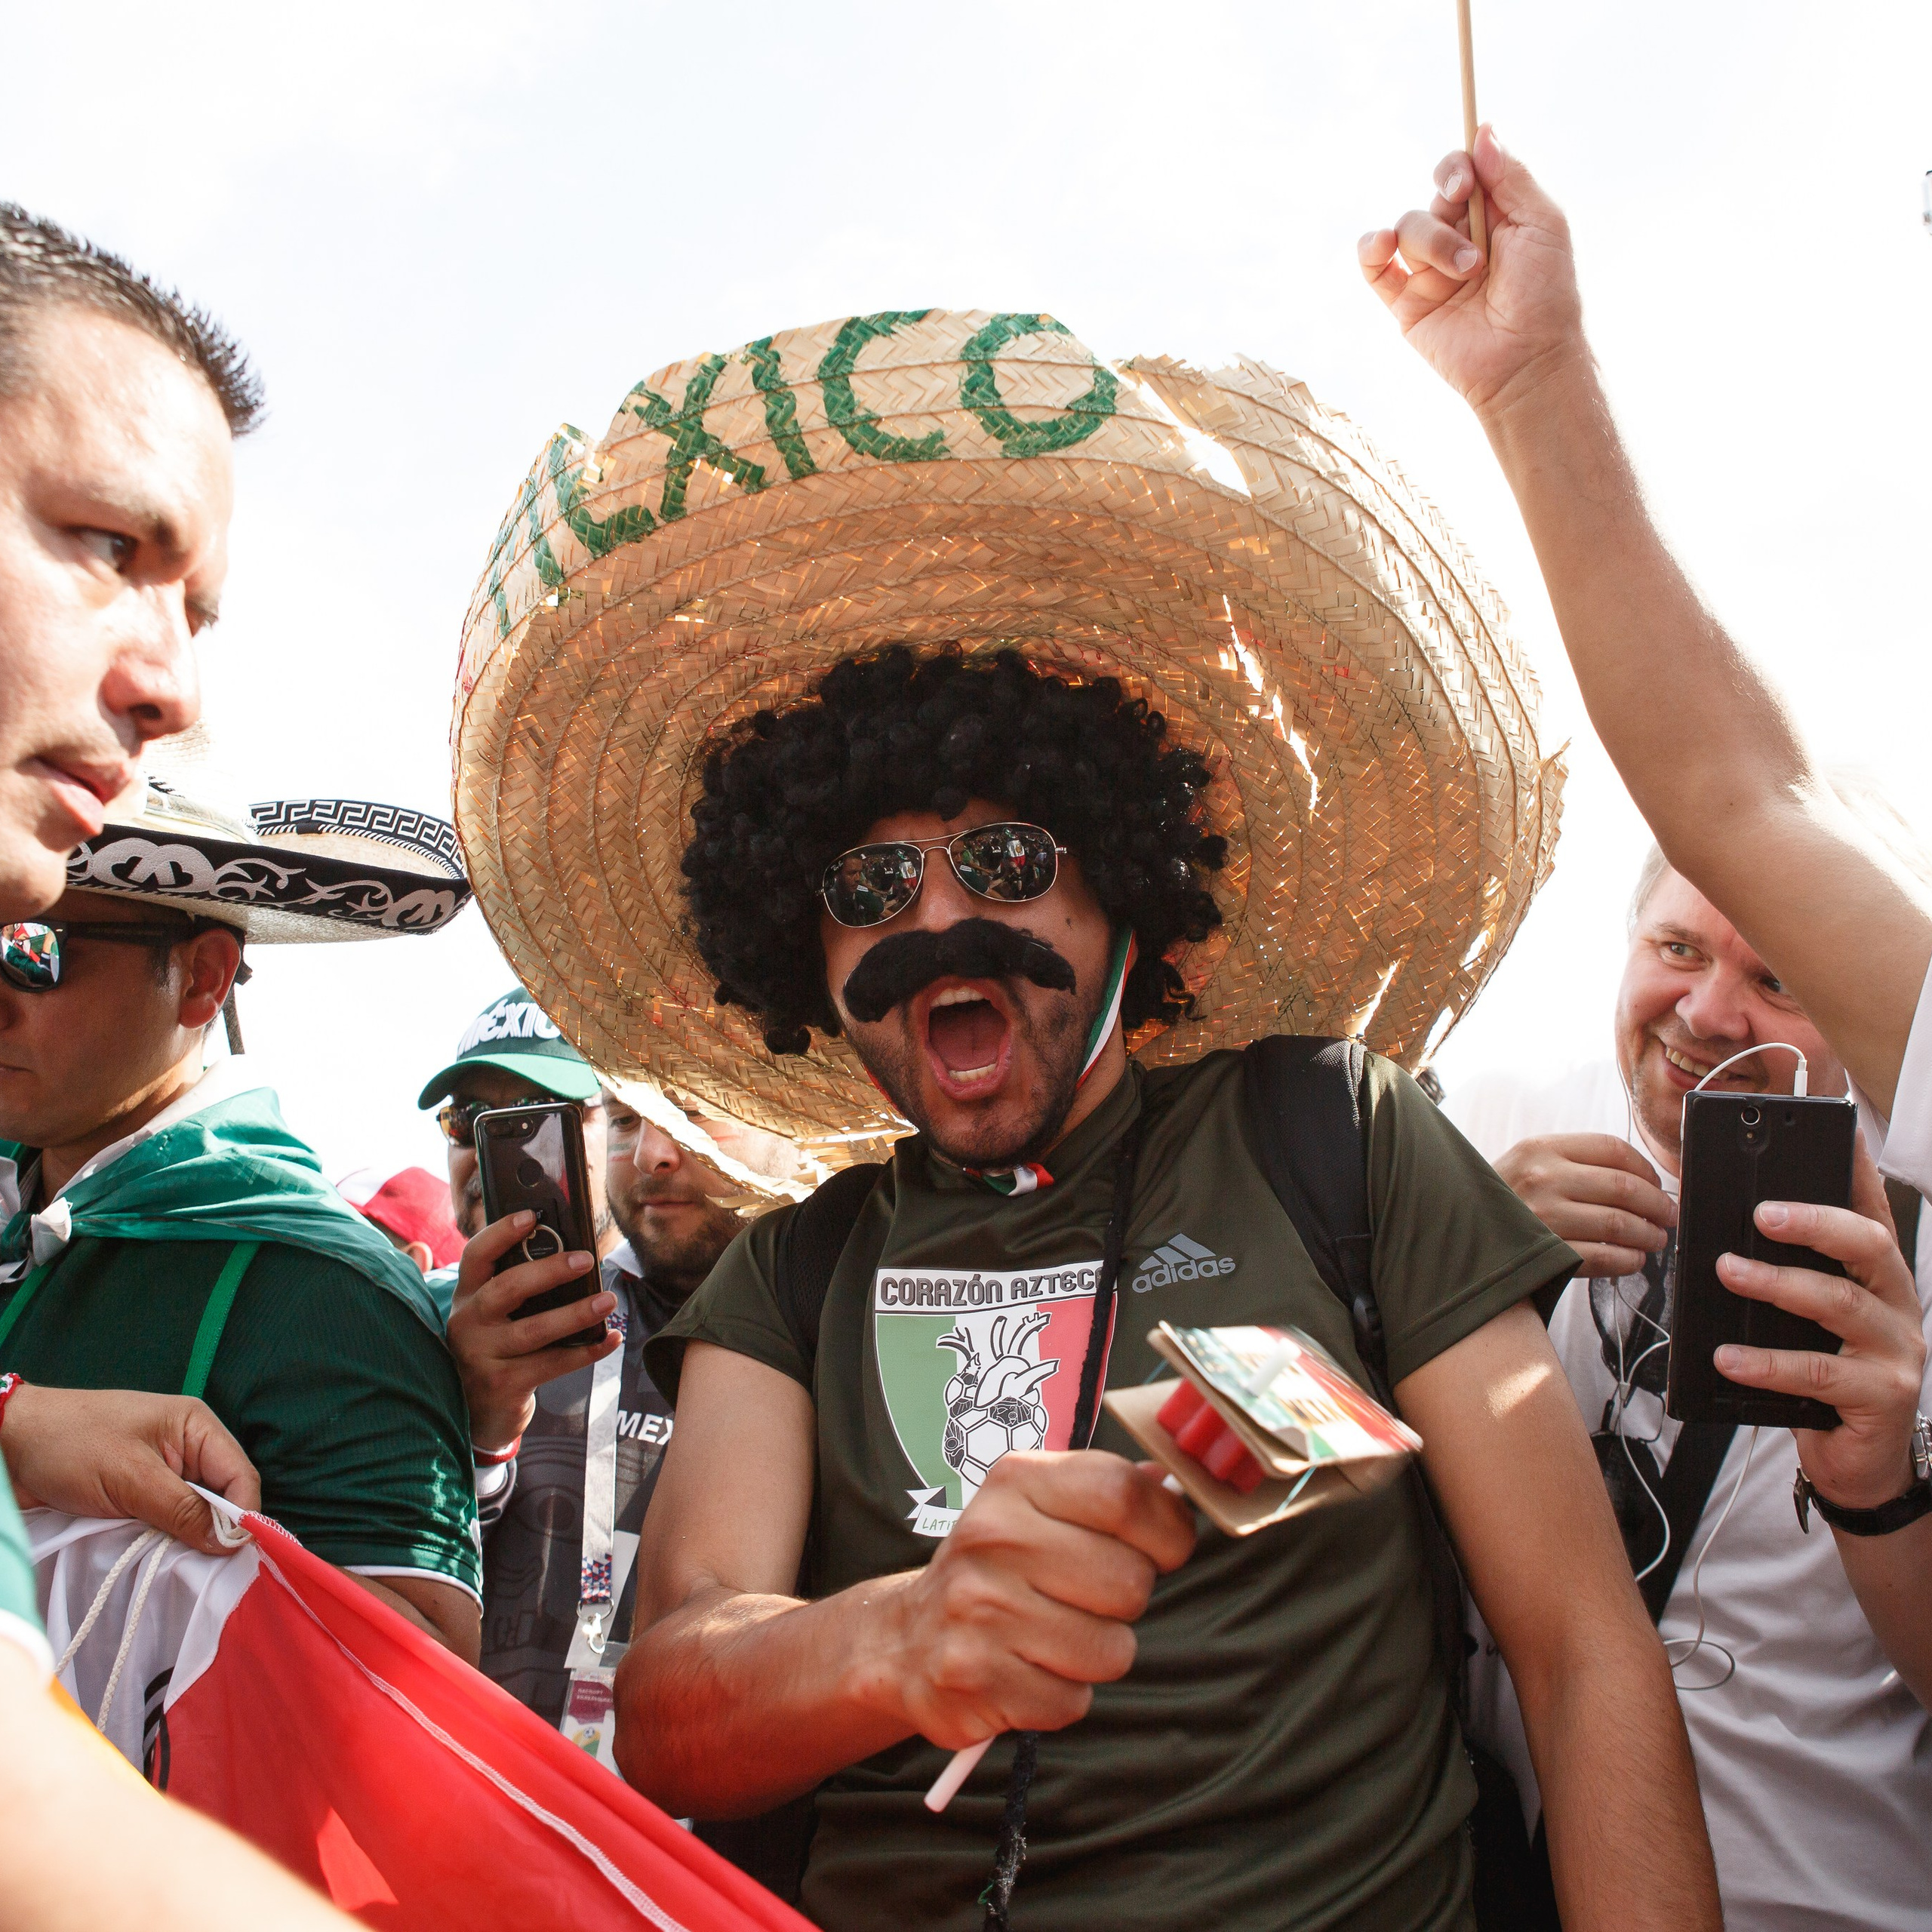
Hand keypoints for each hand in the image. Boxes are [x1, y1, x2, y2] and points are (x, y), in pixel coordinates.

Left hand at [0, 1385, 258, 1556]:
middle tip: (197, 1567)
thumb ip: (182, 1509)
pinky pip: (162, 1524)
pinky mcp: (136, 1496)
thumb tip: (231, 1543)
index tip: (230, 1557)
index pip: (240, 1477)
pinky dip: (157, 1542)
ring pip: (191, 1517)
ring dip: (180, 1541)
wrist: (6, 1444)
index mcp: (196, 1428)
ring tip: (168, 1564)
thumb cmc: (69, 1445)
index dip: (242, 1517)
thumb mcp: (129, 1477)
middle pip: (220, 1499)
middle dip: (211, 1532)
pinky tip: (148, 1558)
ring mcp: (160, 1475)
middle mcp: (186, 1451)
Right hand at [446, 1210, 618, 1452]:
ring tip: (608, 1300)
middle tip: (586, 1259)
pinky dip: (587, 1351)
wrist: (476, 1414)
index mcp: (466, 1296)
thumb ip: (515, 1290)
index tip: (531, 1216)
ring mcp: (482, 1356)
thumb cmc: (495, 1350)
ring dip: (577, 1313)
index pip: (476, 1255)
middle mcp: (467, 1323)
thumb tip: (569, 1256)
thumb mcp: (492, 1318)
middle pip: (507, 1288)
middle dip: (550, 1270)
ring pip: (534, 1330)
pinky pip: (552, 1364)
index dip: (501, 1233)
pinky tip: (610, 1339)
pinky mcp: (503, 1385)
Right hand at [870, 1450, 1194, 1749]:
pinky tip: (1028, 1670)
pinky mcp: (974, 1678)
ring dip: (1097, 1653)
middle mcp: (992, 1537)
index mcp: (1016, 1481)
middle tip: (1087, 1598)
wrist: (906, 1638)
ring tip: (1054, 1635)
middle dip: (1127, 1600)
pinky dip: (1062, 1695)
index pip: (1121, 1492)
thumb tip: (1172, 1483)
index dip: (1166, 1527)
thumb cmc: (997, 1568)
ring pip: (1110, 1650)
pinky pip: (1072, 1701)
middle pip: (1129, 1580)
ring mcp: (979, 1609)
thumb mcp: (1039, 1505)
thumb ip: (1107, 1491)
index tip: (1165, 1548)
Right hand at [1359, 127, 1586, 419]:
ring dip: (1432, 242)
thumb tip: (1484, 129)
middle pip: (1432, 197)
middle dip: (1448, 209)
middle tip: (1475, 243)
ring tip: (1465, 273)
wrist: (1528, 361)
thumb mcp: (1542, 222)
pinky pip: (1374, 265)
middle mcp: (1459, 240)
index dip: (1455, 166)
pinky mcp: (1406, 303)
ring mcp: (1430, 272)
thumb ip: (1512, 175)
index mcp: (1493, 217)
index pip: (1461, 172)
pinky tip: (1382, 247)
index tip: (1464, 180)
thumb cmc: (1547, 295)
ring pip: (1406, 228)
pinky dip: (1371, 249)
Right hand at [1492, 1133, 1674, 1277]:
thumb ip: (1574, 1162)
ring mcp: (1543, 1217)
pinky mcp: (1545, 1254)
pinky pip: (1604, 1258)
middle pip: (1624, 1187)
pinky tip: (1633, 1261)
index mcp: (1541, 1149)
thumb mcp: (1527, 1163)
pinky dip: (1628, 1261)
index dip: (1646, 1168)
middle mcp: (1542, 1178)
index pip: (1612, 1148)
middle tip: (1669, 1216)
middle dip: (1658, 1204)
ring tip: (1655, 1240)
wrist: (1457, 1234)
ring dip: (1648, 1235)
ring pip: (1619, 1223)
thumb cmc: (1503, 1199)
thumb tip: (1641, 1180)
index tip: (1658, 1184)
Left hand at [1715, 1144, 1927, 1510]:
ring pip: (1839, 1303)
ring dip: (1776, 1283)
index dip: (1855, 1167)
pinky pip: (1818, 1371)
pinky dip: (1767, 1361)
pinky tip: (1727, 1357)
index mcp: (1877, 1276)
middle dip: (1813, 1221)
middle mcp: (1897, 1303)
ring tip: (1725, 1272)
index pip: (1870, 1209)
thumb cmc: (1823, 1377)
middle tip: (1760, 1213)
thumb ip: (1785, 1277)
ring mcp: (1897, 1349)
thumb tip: (1723, 1241)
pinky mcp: (1882, 1395)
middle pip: (1867, 1244)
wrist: (1857, 1459)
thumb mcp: (1804, 1318)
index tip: (1831, 1126)